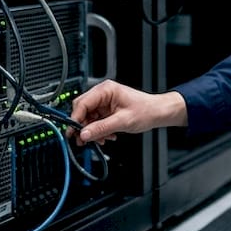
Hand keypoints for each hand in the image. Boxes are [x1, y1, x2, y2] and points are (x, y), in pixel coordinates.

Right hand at [69, 80, 186, 144]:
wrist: (157, 113)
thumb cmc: (146, 110)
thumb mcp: (123, 121)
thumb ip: (101, 128)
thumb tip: (84, 134)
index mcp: (106, 90)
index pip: (82, 103)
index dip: (75, 119)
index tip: (73, 132)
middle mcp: (103, 94)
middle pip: (82, 110)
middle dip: (82, 126)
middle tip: (82, 140)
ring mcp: (104, 103)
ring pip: (88, 118)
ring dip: (91, 131)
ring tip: (99, 140)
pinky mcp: (107, 111)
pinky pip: (96, 121)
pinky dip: (98, 131)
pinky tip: (106, 136)